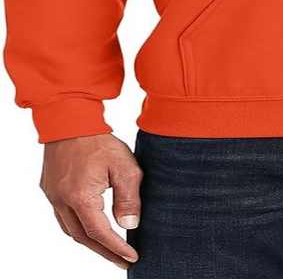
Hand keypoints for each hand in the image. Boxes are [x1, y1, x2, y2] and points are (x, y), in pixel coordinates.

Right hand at [40, 134, 142, 269]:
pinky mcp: (50, 189)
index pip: (100, 233)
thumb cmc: (99, 141)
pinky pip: (64, 217)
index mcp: (81, 197)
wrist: (71, 120)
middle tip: (122, 261)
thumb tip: (130, 225)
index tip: (132, 257)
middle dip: (104, 252)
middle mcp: (62, 201)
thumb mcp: (124, 166)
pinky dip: (79, 227)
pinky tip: (91, 227)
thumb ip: (128, 198)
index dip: (117, 248)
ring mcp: (53, 196)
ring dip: (90, 242)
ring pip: (70, 230)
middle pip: (83, 238)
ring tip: (109, 249)